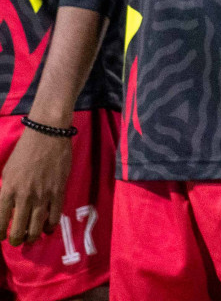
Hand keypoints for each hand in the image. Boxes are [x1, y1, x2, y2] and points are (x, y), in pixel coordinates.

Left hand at [0, 126, 71, 244]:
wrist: (48, 135)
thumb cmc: (24, 151)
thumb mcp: (7, 172)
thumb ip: (7, 191)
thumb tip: (8, 208)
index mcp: (8, 190)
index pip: (0, 222)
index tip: (1, 236)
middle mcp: (24, 196)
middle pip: (18, 230)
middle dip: (16, 240)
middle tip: (16, 240)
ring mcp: (43, 195)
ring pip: (37, 227)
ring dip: (32, 237)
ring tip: (31, 238)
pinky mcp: (59, 191)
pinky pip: (55, 215)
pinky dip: (50, 226)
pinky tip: (47, 228)